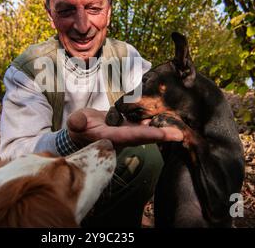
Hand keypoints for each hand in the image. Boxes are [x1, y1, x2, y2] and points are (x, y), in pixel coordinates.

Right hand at [67, 108, 183, 148]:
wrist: (81, 132)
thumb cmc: (78, 128)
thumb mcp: (75, 124)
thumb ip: (77, 123)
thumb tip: (78, 122)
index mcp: (109, 138)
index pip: (129, 136)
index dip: (146, 135)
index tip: (162, 134)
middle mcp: (121, 138)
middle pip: (144, 137)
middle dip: (161, 136)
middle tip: (179, 135)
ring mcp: (126, 133)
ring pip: (146, 131)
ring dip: (161, 129)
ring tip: (178, 126)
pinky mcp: (127, 127)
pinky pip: (143, 124)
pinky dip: (154, 121)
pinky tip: (165, 116)